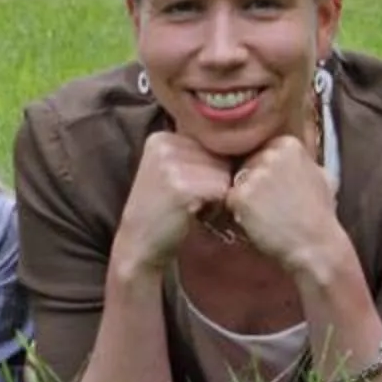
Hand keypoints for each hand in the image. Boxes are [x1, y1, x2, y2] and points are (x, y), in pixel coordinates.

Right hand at [112, 131, 236, 277]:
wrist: (140, 244)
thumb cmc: (163, 210)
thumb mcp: (171, 170)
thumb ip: (196, 152)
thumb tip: (241, 142)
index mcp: (161, 137)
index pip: (210, 143)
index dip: (208, 169)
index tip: (185, 186)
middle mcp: (164, 145)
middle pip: (219, 157)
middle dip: (213, 181)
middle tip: (189, 199)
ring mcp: (171, 164)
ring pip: (224, 173)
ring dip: (216, 194)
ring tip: (191, 206)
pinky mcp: (181, 187)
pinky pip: (221, 190)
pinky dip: (215, 207)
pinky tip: (193, 213)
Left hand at [226, 133, 349, 280]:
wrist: (315, 244)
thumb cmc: (321, 215)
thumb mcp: (322, 176)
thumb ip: (303, 162)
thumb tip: (291, 160)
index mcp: (289, 145)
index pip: (264, 150)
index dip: (268, 171)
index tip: (278, 188)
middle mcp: (270, 154)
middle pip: (248, 164)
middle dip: (254, 182)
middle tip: (270, 204)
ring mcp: (254, 174)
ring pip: (238, 182)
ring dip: (246, 197)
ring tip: (265, 214)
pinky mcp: (240, 196)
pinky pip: (230, 200)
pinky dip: (239, 212)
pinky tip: (257, 222)